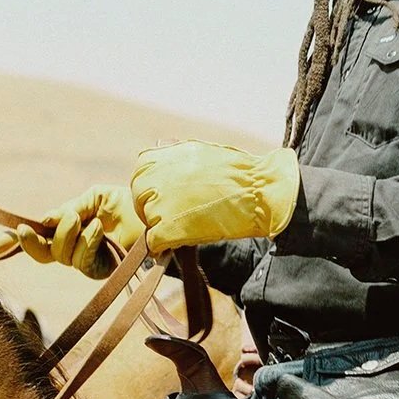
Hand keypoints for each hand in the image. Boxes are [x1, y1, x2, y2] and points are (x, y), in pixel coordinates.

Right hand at [0, 184, 142, 278]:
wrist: (157, 212)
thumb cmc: (129, 203)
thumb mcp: (94, 198)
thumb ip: (68, 209)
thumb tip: (43, 221)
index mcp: (70, 228)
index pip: (38, 238)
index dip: (14, 242)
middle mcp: (76, 248)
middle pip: (41, 254)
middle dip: (30, 243)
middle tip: (26, 229)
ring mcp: (88, 261)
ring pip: (60, 256)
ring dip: (67, 234)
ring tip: (84, 219)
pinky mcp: (103, 270)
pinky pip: (82, 260)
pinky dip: (87, 241)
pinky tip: (99, 228)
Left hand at [130, 140, 299, 255]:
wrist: (259, 192)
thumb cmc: (238, 174)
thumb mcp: (200, 154)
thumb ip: (175, 159)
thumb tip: (163, 167)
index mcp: (163, 157)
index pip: (140, 173)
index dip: (150, 188)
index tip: (162, 196)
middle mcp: (158, 177)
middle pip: (139, 198)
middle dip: (150, 207)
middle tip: (169, 216)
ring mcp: (162, 203)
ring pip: (147, 220)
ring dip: (160, 225)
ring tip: (182, 227)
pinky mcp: (170, 228)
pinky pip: (154, 241)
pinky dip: (162, 245)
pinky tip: (175, 243)